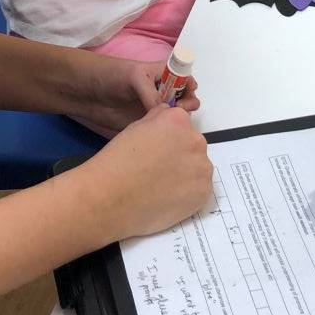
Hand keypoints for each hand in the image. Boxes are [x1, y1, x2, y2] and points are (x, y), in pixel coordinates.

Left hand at [63, 52, 199, 138]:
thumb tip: (165, 112)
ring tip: (172, 124)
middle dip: (188, 105)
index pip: (186, 79)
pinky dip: (167, 135)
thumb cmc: (111, 75)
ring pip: (176, 118)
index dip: (190, 86)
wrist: (86, 92)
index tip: (188, 94)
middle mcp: (162, 92)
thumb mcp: (134, 77)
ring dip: (179, 122)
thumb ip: (151, 93)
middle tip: (180, 111)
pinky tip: (166, 137)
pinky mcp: (145, 126)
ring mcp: (154, 110)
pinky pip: (161, 131)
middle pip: (185, 100)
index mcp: (163, 75)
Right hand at [82, 104, 212, 239]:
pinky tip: (167, 197)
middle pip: (192, 144)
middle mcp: (196, 141)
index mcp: (178, 120)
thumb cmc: (117, 162)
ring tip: (161, 186)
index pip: (181, 123)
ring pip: (197, 167)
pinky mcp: (204, 193)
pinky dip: (188, 192)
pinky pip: (199, 188)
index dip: (167, 138)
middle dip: (179, 154)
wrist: (111, 199)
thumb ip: (157, 119)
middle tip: (156, 170)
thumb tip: (167, 116)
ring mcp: (202, 168)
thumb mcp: (135, 128)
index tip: (154, 150)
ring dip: (185, 173)